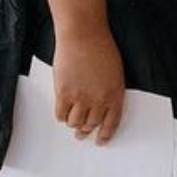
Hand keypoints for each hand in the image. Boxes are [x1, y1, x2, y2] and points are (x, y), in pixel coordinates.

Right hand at [52, 26, 125, 143]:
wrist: (84, 35)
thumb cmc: (101, 48)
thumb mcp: (115, 72)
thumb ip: (109, 91)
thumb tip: (101, 108)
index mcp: (115, 93)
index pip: (112, 122)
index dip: (105, 134)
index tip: (100, 140)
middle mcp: (99, 99)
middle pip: (91, 124)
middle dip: (86, 130)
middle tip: (81, 132)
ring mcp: (81, 97)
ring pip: (75, 122)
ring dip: (73, 123)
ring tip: (72, 121)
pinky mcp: (64, 93)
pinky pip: (60, 114)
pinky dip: (61, 116)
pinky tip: (62, 111)